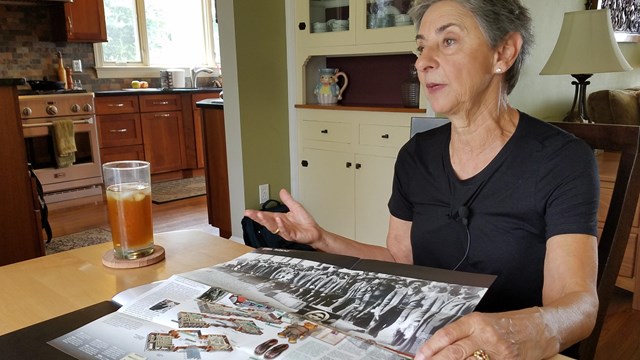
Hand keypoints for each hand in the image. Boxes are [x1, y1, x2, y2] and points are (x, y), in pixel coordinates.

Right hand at [244, 189, 322, 246]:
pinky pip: (285, 231)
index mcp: (280, 219)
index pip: (266, 216)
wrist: (315, 232)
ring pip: (273, 227)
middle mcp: (281, 225)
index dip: (257, 214)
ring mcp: (285, 231)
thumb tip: (282, 191)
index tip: (248, 211)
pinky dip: (281, 226)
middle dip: (258, 218)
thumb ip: (288, 200)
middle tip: (250, 214)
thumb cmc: (306, 222)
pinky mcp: (292, 236)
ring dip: (267, 221)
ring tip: (260, 215)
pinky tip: (278, 220)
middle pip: (267, 222)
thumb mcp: (296, 207)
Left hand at [414, 311, 550, 359]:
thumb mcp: (485, 322)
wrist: (542, 327)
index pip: (447, 335)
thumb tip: (441, 348)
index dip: (430, 348)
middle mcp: (485, 335)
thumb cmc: (511, 324)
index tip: (419, 357)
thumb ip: (465, 334)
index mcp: (475, 321)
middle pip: (454, 352)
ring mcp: (497, 351)